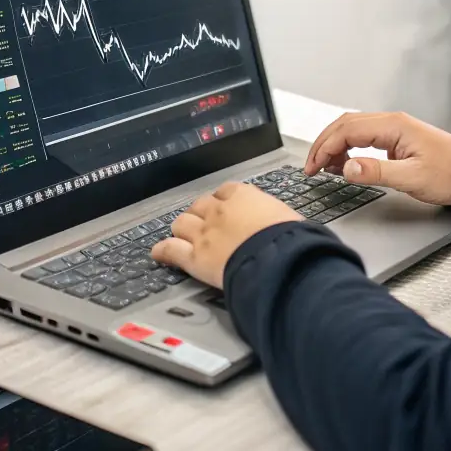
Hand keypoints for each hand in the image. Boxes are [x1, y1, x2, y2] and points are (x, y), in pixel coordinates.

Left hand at [150, 183, 301, 288]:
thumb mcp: (289, 218)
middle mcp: (219, 210)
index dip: (223, 201)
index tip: (225, 208)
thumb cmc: (291, 239)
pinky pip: (171, 250)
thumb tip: (285, 225)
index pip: (225, 192)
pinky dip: (163, 251)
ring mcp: (204, 233)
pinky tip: (159, 252)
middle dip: (201, 215)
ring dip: (183, 230)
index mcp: (243, 196)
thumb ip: (276, 218)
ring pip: (182, 224)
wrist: (279, 259)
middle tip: (205, 225)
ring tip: (184, 237)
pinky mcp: (195, 257)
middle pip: (200, 206)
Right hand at [305, 111, 450, 206]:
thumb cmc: (450, 174)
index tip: (313, 167)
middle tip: (311, 167)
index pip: (347, 131)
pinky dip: (347, 148)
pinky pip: (363, 137)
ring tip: (324, 167)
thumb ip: (377, 172)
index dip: (325, 148)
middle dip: (323, 144)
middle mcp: (391, 122)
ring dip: (334, 145)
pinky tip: (344, 164)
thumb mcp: (412, 178)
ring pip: (352, 129)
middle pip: (345, 125)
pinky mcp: (396, 138)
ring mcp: (393, 128)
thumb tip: (347, 168)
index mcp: (393, 126)